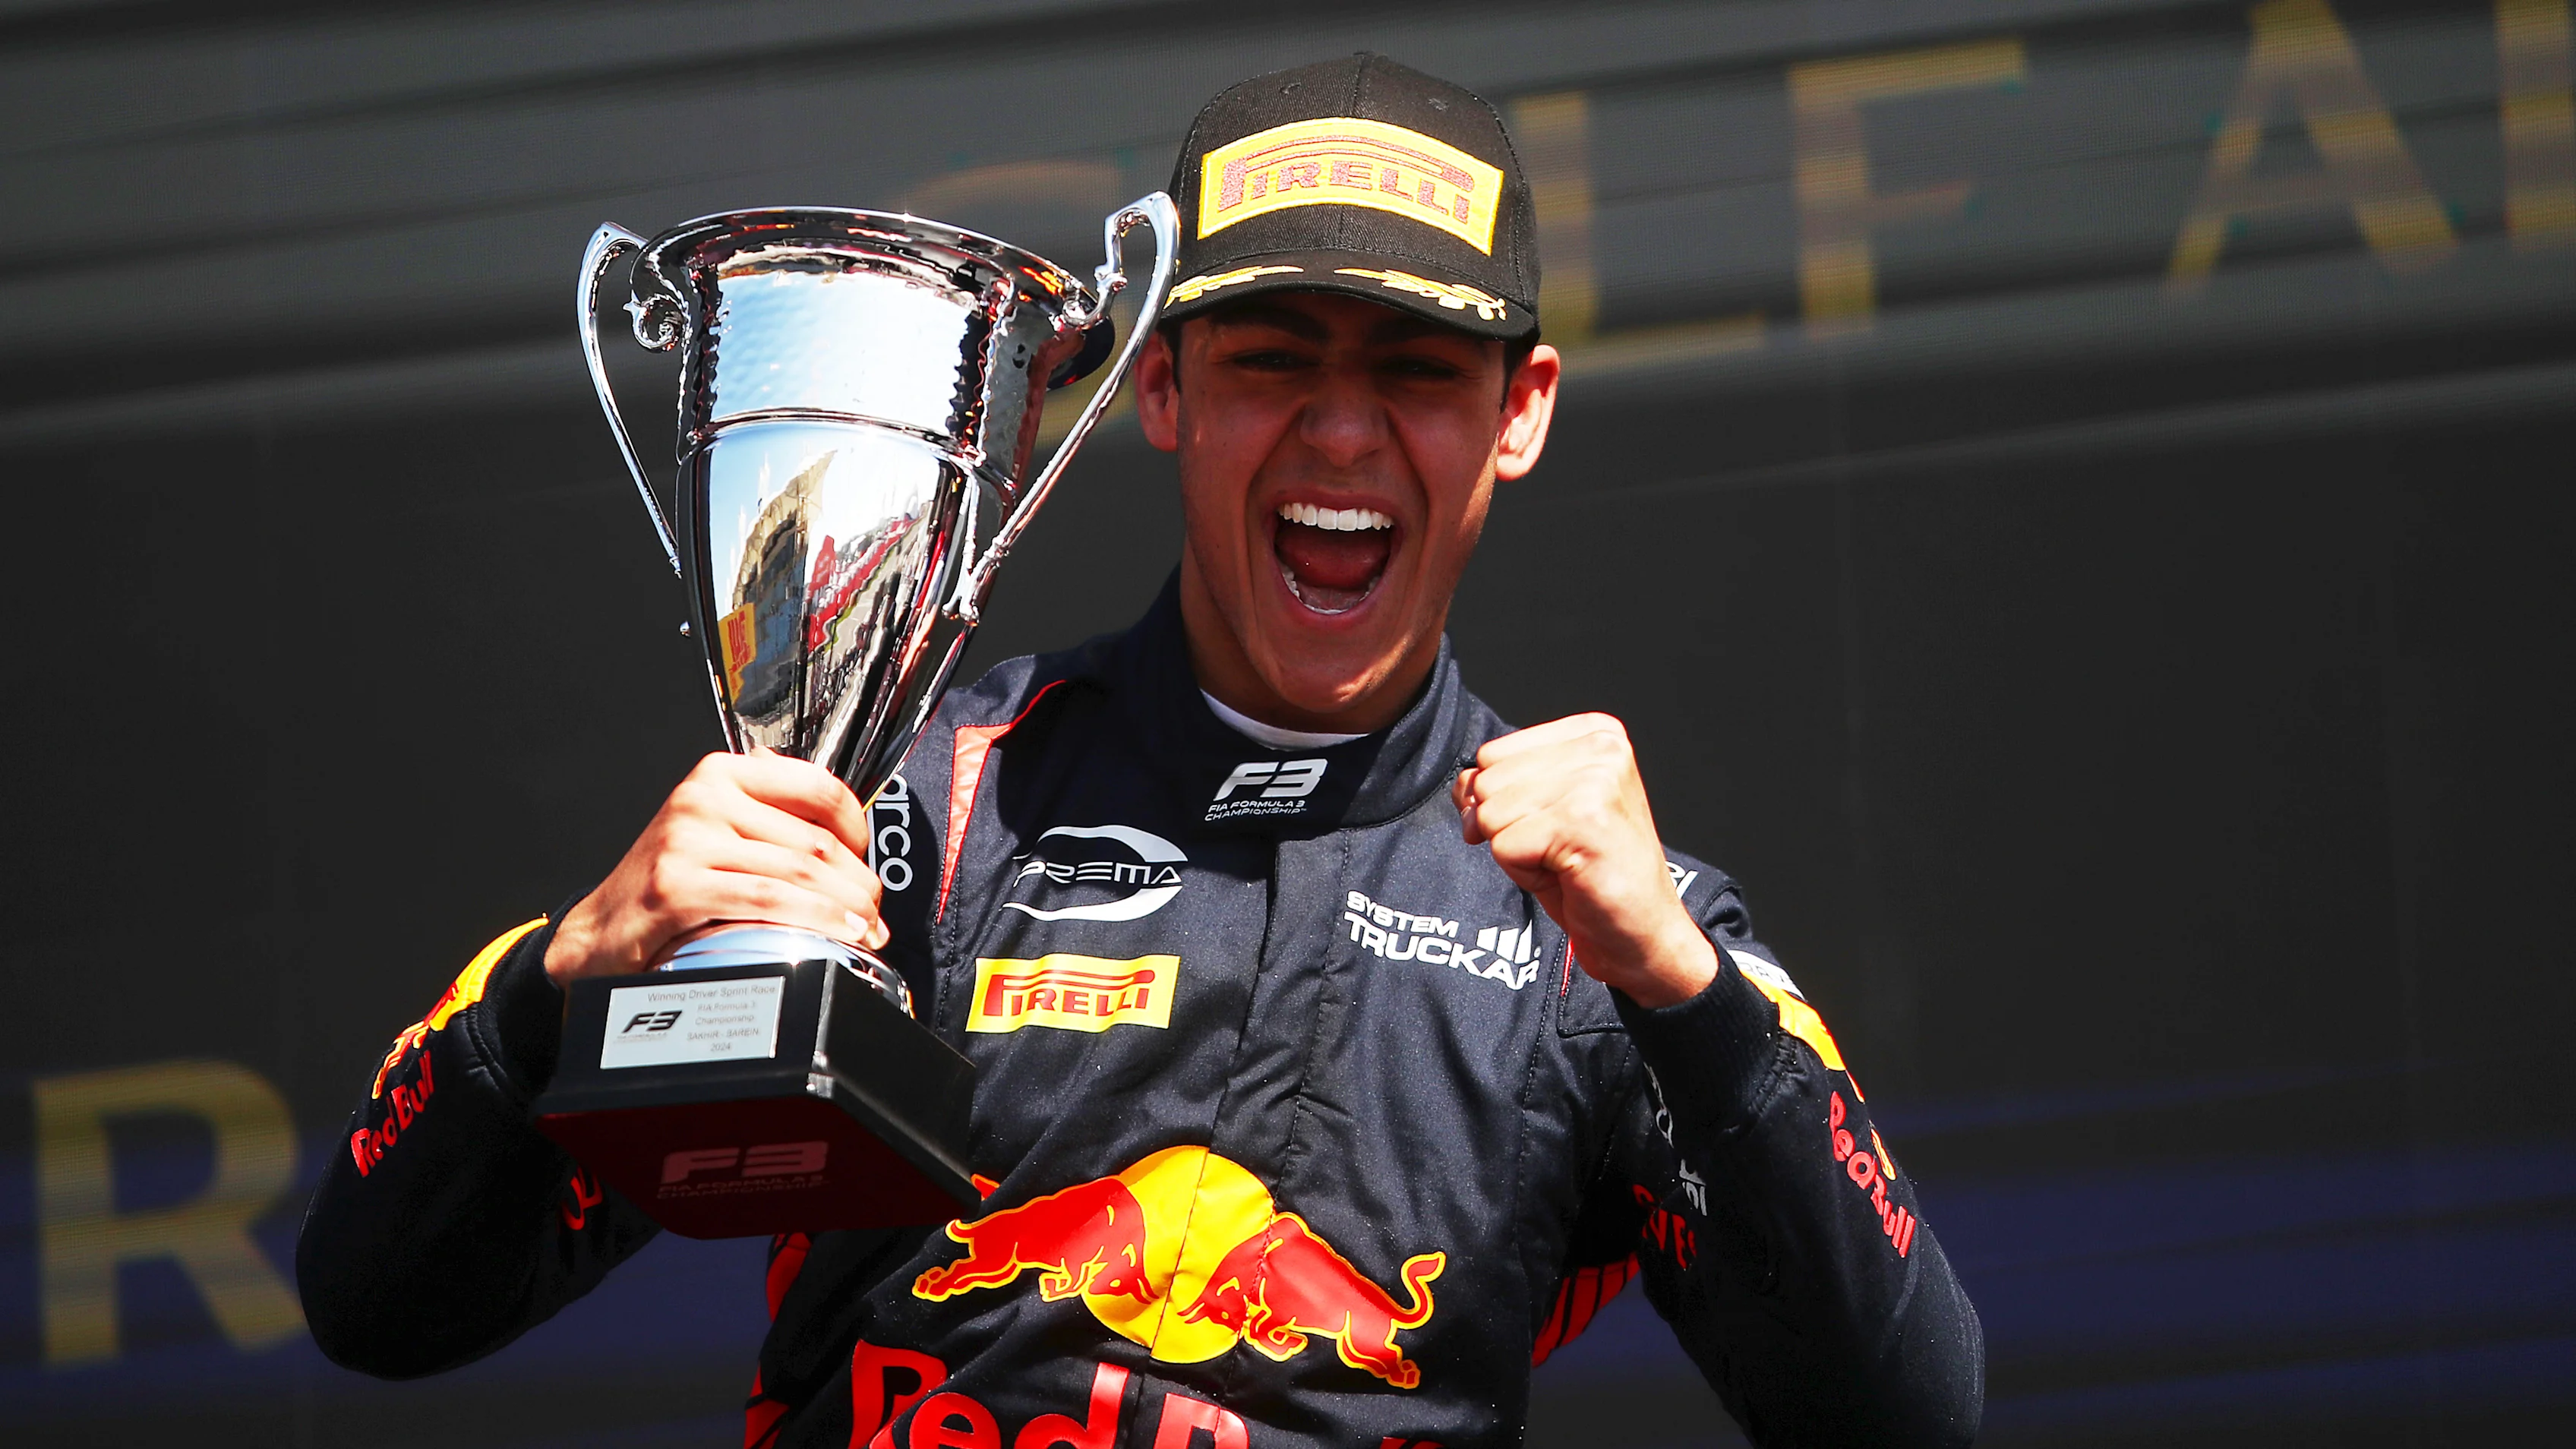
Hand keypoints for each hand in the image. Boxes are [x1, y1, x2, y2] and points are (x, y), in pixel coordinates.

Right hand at [543, 751, 889, 984]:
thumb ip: (768, 812)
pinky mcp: (678, 886)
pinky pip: (767, 900)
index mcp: (722, 774)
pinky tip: (836, 933)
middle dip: (858, 882)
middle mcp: (704, 799)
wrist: (599, 930)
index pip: (816, 786)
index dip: (857, 826)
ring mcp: (688, 841)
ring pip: (797, 871)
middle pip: (815, 839)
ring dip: (845, 907)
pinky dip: (813, 918)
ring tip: (864, 929)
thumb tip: (844, 825)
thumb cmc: (667, 882)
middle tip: (874, 910)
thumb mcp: (716, 827)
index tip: (865, 858)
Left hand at [1452, 714, 1718, 1008]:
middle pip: (1488, 781)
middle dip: (1508, 827)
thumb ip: (1499, 784)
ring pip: (1492, 814)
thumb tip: (1463, 787)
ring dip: (1517, 852)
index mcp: (1594, 733)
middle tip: (1558, 849)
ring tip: (1564, 861)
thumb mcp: (1539, 812)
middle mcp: (1600, 748)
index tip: (1550, 826)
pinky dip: (1524, 873)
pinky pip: (1504, 846)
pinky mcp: (1583, 821)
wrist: (1641, 933)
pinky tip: (1568, 875)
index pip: (1493, 754)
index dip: (1503, 801)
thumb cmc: (1592, 875)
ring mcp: (1595, 781)